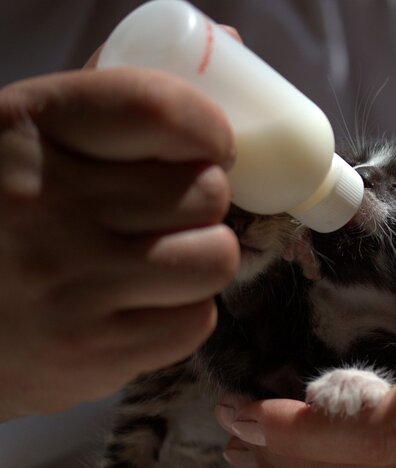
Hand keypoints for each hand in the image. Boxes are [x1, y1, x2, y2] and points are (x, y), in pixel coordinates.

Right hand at [0, 68, 238, 419]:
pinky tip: (140, 304)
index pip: (159, 110)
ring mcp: (70, 285)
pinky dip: (181, 312)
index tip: (213, 146)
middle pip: (206, 192)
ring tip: (157, 258)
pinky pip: (197, 320)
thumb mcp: (24, 140)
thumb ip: (113, 95)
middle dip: (201, 203)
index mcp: (25, 129)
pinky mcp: (92, 353)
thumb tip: (230, 44)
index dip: (209, 129)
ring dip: (200, 257)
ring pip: (215, 257)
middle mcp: (46, 204)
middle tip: (166, 214)